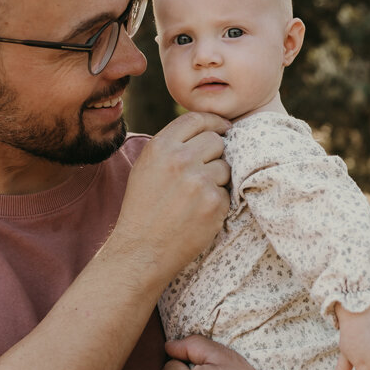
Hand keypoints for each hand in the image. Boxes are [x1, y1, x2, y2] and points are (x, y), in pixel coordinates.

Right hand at [114, 112, 230, 282]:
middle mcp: (180, 159)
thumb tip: (207, 130)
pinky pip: (228, 192)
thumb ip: (171, 146)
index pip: (197, 119)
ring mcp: (199, 181)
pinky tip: (199, 213)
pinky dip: (218, 201)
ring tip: (196, 197)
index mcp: (161, 146)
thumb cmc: (143, 209)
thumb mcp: (146, 167)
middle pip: (216, 141)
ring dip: (217, 179)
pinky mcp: (214, 203)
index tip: (224, 128)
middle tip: (204, 172)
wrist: (141, 250)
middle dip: (215, 153)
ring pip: (225, 167)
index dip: (214, 122)